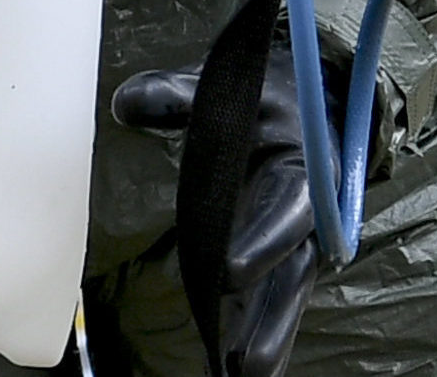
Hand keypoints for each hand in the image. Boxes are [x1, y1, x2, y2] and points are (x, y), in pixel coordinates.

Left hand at [112, 37, 317, 376]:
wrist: (311, 107)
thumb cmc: (265, 98)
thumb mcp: (229, 88)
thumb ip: (177, 95)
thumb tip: (125, 103)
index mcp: (300, 168)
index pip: (288, 207)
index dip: (264, 239)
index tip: (230, 270)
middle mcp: (308, 214)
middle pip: (293, 273)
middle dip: (273, 320)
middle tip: (246, 364)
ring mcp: (297, 241)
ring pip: (286, 297)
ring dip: (268, 339)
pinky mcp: (282, 257)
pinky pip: (270, 299)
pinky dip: (254, 333)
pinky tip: (228, 368)